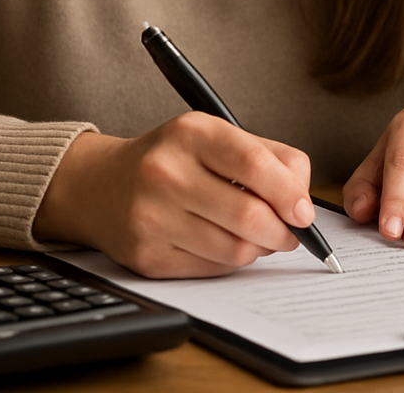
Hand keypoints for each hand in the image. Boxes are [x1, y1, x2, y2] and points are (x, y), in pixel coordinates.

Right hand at [33, 113, 314, 277]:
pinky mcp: (147, 256)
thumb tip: (302, 202)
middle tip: (291, 232)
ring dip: (259, 248)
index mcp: (191, 134)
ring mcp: (152, 217)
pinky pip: (212, 269)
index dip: (289, 193)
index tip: (304, 212)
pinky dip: (231, 261)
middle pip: (249, 215)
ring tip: (257, 236)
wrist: (99, 186)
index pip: (255, 165)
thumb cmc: (172, 159)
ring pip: (235, 249)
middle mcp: (166, 173)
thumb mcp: (216, 136)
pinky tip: (225, 243)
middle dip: (283, 231)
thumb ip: (270, 158)